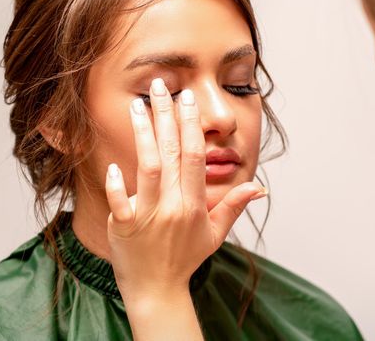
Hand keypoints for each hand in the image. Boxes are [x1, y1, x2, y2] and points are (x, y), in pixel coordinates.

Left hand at [104, 78, 265, 339]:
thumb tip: (260, 187)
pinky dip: (117, 184)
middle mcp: (173, 205)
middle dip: (167, 116)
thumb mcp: (215, 234)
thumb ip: (234, 206)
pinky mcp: (125, 226)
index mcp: (194, 204)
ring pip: (147, 168)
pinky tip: (114, 164)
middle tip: (162, 86)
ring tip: (139, 105)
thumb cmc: (185, 259)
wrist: (157, 289)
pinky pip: (120, 202)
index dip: (192, 126)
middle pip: (172, 153)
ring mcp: (148, 215)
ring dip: (143, 134)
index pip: (195, 157)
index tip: (187, 100)